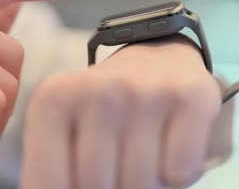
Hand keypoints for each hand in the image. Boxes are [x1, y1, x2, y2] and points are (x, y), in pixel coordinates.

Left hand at [21, 36, 233, 188]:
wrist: (160, 61)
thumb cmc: (107, 110)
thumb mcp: (64, 131)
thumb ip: (54, 171)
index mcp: (54, 100)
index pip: (48, 183)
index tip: (80, 182)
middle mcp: (99, 90)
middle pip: (97, 186)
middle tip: (118, 165)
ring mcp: (146, 92)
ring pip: (141, 183)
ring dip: (147, 184)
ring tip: (145, 154)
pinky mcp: (191, 97)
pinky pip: (180, 172)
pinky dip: (179, 175)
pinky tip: (172, 147)